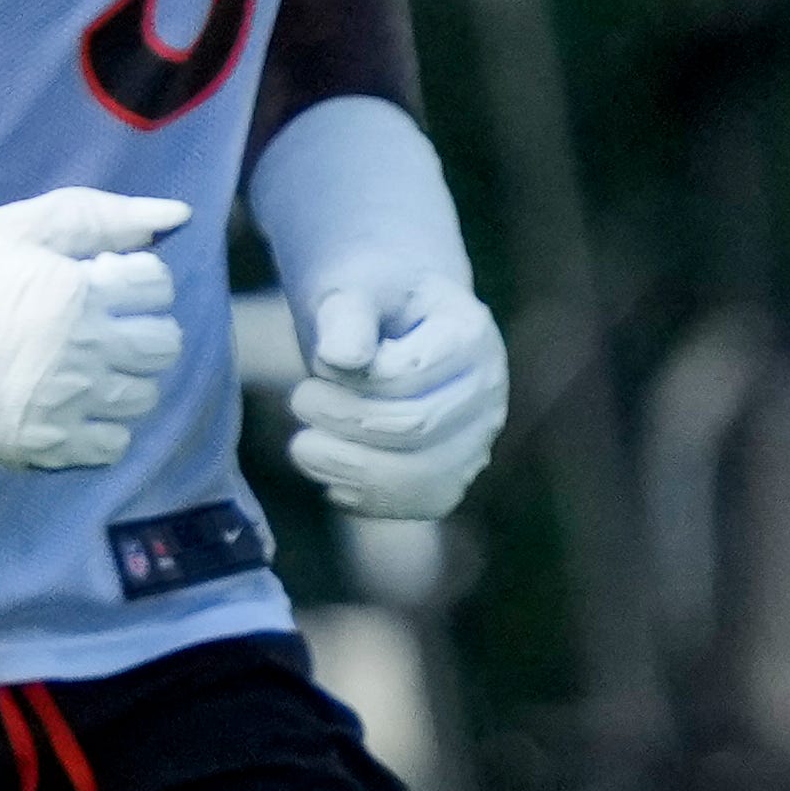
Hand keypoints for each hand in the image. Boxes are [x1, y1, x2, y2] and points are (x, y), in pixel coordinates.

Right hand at [0, 188, 183, 476]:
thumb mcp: (21, 226)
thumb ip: (101, 217)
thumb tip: (178, 216)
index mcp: (85, 293)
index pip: (158, 286)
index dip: (134, 277)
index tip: (102, 280)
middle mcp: (89, 351)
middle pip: (163, 344)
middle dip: (141, 327)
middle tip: (104, 325)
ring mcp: (71, 402)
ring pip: (143, 396)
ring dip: (126, 377)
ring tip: (89, 366)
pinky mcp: (49, 444)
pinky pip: (112, 445)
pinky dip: (105, 428)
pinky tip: (79, 407)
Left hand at [242, 94, 506, 521]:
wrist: (388, 324)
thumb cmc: (366, 299)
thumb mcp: (351, 285)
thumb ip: (346, 312)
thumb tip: (342, 356)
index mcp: (471, 336)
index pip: (404, 378)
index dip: (348, 380)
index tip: (320, 362)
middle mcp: (488, 394)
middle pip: (412, 430)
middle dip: (341, 421)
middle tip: (300, 399)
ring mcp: (476, 440)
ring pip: (419, 479)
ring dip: (346, 467)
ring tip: (303, 445)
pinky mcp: (452, 478)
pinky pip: (416, 505)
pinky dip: (365, 496)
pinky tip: (331, 472)